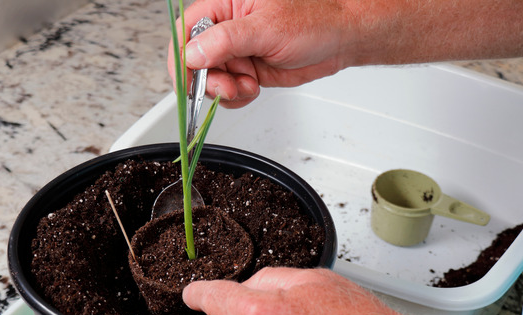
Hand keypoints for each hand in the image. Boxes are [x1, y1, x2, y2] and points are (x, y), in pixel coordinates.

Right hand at [168, 0, 354, 107]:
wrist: (340, 39)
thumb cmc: (313, 19)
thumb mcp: (267, 28)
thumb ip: (226, 41)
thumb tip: (192, 54)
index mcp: (224, 5)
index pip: (186, 31)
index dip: (183, 58)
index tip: (190, 79)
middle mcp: (226, 28)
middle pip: (193, 61)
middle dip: (208, 80)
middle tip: (228, 88)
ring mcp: (235, 51)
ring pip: (210, 80)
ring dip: (225, 91)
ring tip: (249, 85)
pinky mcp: (246, 70)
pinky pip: (227, 91)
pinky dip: (236, 97)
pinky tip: (253, 88)